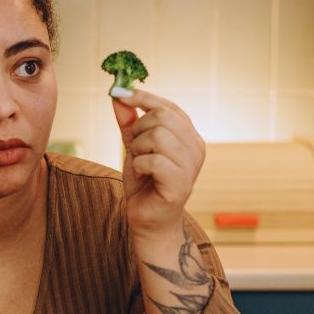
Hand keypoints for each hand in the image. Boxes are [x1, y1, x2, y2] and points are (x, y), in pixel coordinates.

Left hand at [111, 89, 206, 238]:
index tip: (120, 92)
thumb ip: (129, 122)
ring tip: (139, 163)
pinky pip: (154, 160)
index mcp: (189, 136)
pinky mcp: (181, 182)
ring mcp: (192, 165)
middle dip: (138, 129)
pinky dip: (139, 166)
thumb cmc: (144, 183)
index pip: (169, 107)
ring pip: (158, 136)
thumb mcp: (134, 147)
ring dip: (138, 149)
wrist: (148, 220)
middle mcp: (196, 147)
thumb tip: (118, 95)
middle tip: (133, 147)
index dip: (144, 97)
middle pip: (162, 117)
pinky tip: (141, 176)